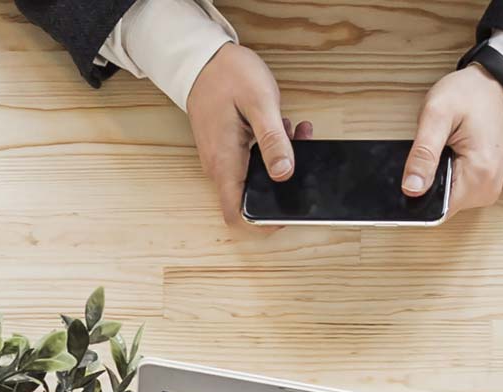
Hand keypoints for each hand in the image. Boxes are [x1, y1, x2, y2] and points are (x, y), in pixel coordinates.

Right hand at [186, 43, 312, 227]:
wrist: (201, 58)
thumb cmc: (227, 75)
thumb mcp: (260, 103)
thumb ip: (273, 141)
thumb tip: (284, 174)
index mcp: (225, 162)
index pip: (237, 215)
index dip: (263, 223)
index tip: (289, 210)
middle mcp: (220, 167)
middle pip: (252, 198)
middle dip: (283, 184)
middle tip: (301, 155)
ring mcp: (222, 159)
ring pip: (255, 178)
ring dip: (280, 163)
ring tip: (294, 133)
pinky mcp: (226, 149)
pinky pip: (251, 163)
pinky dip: (271, 151)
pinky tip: (282, 129)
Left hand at [404, 64, 502, 216]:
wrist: (496, 85)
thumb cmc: (472, 94)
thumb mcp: (437, 115)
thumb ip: (423, 153)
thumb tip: (411, 188)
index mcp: (479, 176)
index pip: (435, 209)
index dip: (415, 196)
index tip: (409, 175)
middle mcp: (487, 188)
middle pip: (439, 205)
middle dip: (424, 184)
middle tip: (427, 152)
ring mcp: (487, 187)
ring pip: (445, 198)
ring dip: (434, 179)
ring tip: (439, 150)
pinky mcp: (482, 182)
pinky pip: (454, 190)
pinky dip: (443, 176)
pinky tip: (444, 155)